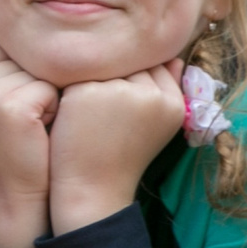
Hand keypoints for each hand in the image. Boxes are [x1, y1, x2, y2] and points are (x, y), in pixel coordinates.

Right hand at [0, 29, 60, 247]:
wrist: (14, 201)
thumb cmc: (14, 153)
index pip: (5, 50)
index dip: (25, 78)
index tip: (19, 115)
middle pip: (23, 56)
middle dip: (37, 84)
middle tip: (30, 124)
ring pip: (39, 69)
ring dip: (49, 96)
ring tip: (36, 129)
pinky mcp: (10, 107)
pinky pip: (50, 87)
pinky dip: (56, 108)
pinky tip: (43, 133)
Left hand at [47, 63, 185, 234]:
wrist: (93, 189)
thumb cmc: (122, 155)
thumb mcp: (155, 123)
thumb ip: (165, 89)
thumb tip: (174, 58)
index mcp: (173, 103)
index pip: (155, 66)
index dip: (135, 80)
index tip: (122, 102)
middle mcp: (151, 94)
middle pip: (130, 63)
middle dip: (116, 79)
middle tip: (104, 110)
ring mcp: (118, 92)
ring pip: (104, 65)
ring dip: (94, 81)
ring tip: (90, 114)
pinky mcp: (86, 92)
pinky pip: (77, 74)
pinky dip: (72, 90)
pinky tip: (72, 113)